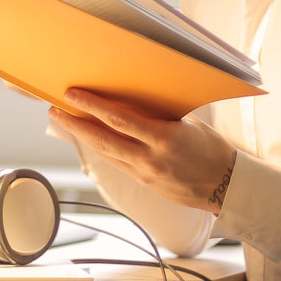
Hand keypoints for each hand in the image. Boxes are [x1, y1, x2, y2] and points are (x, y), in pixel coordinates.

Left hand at [49, 89, 236, 214]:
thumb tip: (137, 98)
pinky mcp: (144, 183)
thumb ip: (162, 114)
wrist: (225, 186)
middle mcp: (150, 158)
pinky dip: (102, 148)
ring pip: (105, 153)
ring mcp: (145, 173)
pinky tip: (92, 138)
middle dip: (76, 124)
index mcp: (165, 138)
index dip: (92, 106)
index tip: (74, 94)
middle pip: (103, 139)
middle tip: (56, 110)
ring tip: (67, 121)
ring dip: (83, 137)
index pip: (119, 119)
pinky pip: (117, 162)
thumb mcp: (190, 124)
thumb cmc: (212, 149)